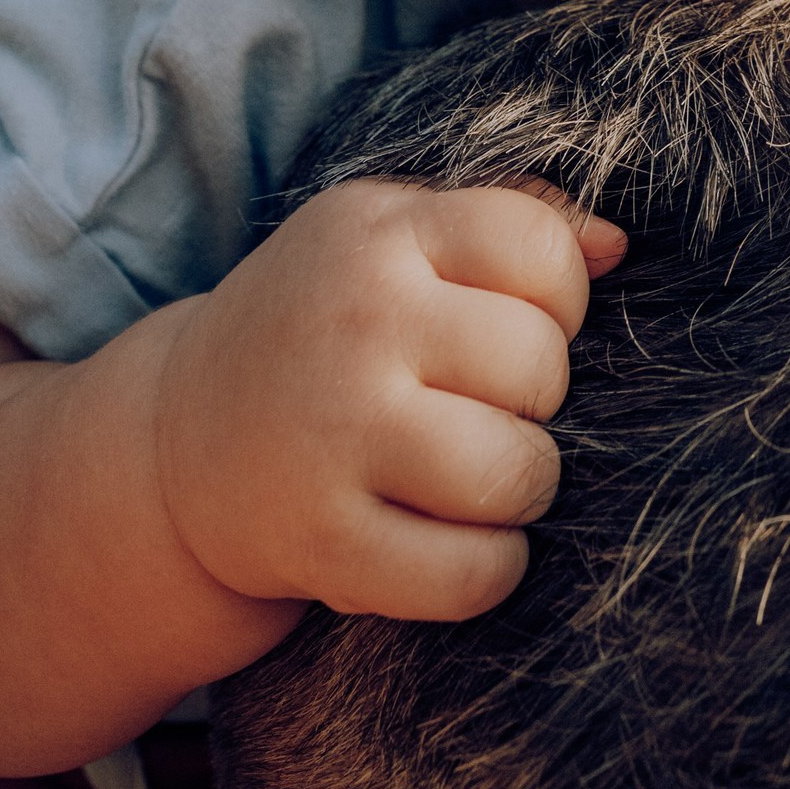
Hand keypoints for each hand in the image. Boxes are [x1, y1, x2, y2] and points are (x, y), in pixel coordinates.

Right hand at [151, 181, 625, 621]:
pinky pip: (473, 574)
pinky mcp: (325, 543)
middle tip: (488, 404)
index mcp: (380, 233)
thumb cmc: (321, 320)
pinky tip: (460, 539)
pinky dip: (491, 568)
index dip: (559, 296)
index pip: (537, 249)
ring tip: (484, 472)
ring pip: (516, 472)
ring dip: (524, 486)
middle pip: (539, 365)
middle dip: (538, 397)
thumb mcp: (390, 231)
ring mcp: (336, 434)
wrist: (174, 440)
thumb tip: (615, 246)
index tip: (520, 320)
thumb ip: (506, 214)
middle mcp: (357, 323)